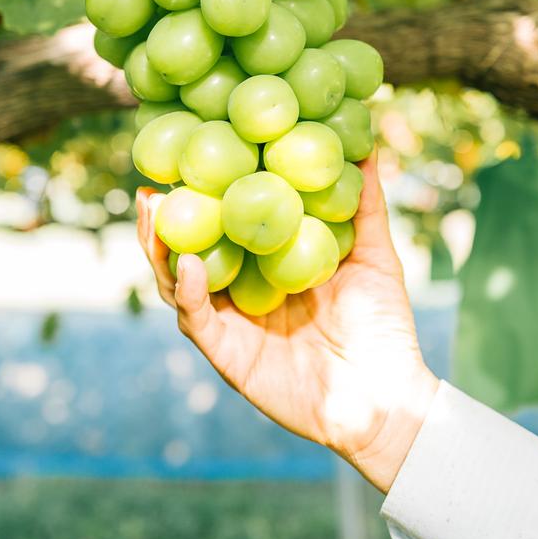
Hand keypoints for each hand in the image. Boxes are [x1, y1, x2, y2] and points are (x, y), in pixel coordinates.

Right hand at [136, 151, 438, 492]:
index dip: (203, 191)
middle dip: (163, 218)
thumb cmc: (384, 327)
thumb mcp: (374, 255)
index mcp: (267, 265)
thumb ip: (364, 204)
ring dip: (159, 247)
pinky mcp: (228, 354)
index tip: (187, 151)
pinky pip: (197, 319)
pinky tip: (185, 263)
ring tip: (152, 210)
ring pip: (177, 282)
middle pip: (188, 249)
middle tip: (149, 182)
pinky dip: (186, 290)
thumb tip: (367, 143)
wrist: (387, 394)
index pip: (224, 223)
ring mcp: (231, 323)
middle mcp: (241, 292)